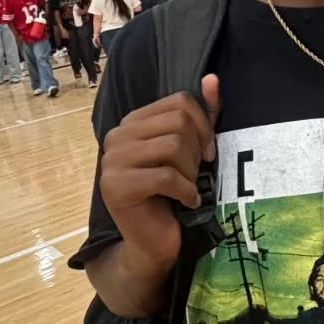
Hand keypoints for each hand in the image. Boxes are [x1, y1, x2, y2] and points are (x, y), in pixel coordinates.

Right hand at [99, 73, 221, 277]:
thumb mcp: (190, 151)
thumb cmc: (172, 195)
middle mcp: (116, 137)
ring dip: (190, 172)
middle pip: (178, 122)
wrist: (152, 244)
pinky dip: (186, 191)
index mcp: (132, 123)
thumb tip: (212, 79)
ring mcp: (111, 161)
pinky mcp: (116, 187)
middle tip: (195, 174)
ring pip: (172, 146)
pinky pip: (166, 176)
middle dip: (196, 150)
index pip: (179, 101)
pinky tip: (186, 202)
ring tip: (187, 188)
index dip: (203, 125)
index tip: (206, 153)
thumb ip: (200, 116)